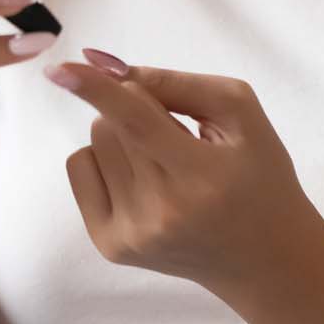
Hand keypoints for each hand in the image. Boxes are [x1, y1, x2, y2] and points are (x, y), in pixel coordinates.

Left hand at [46, 49, 323, 297]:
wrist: (264, 257)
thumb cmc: (258, 175)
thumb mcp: (240, 113)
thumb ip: (176, 83)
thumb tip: (106, 66)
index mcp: (200, 177)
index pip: (136, 122)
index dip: (96, 89)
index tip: (59, 67)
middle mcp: (160, 213)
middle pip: (110, 123)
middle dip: (136, 110)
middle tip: (178, 138)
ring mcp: (131, 236)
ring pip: (93, 142)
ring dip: (122, 136)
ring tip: (166, 163)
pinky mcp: (111, 247)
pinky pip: (80, 169)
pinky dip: (105, 161)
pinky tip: (142, 180)